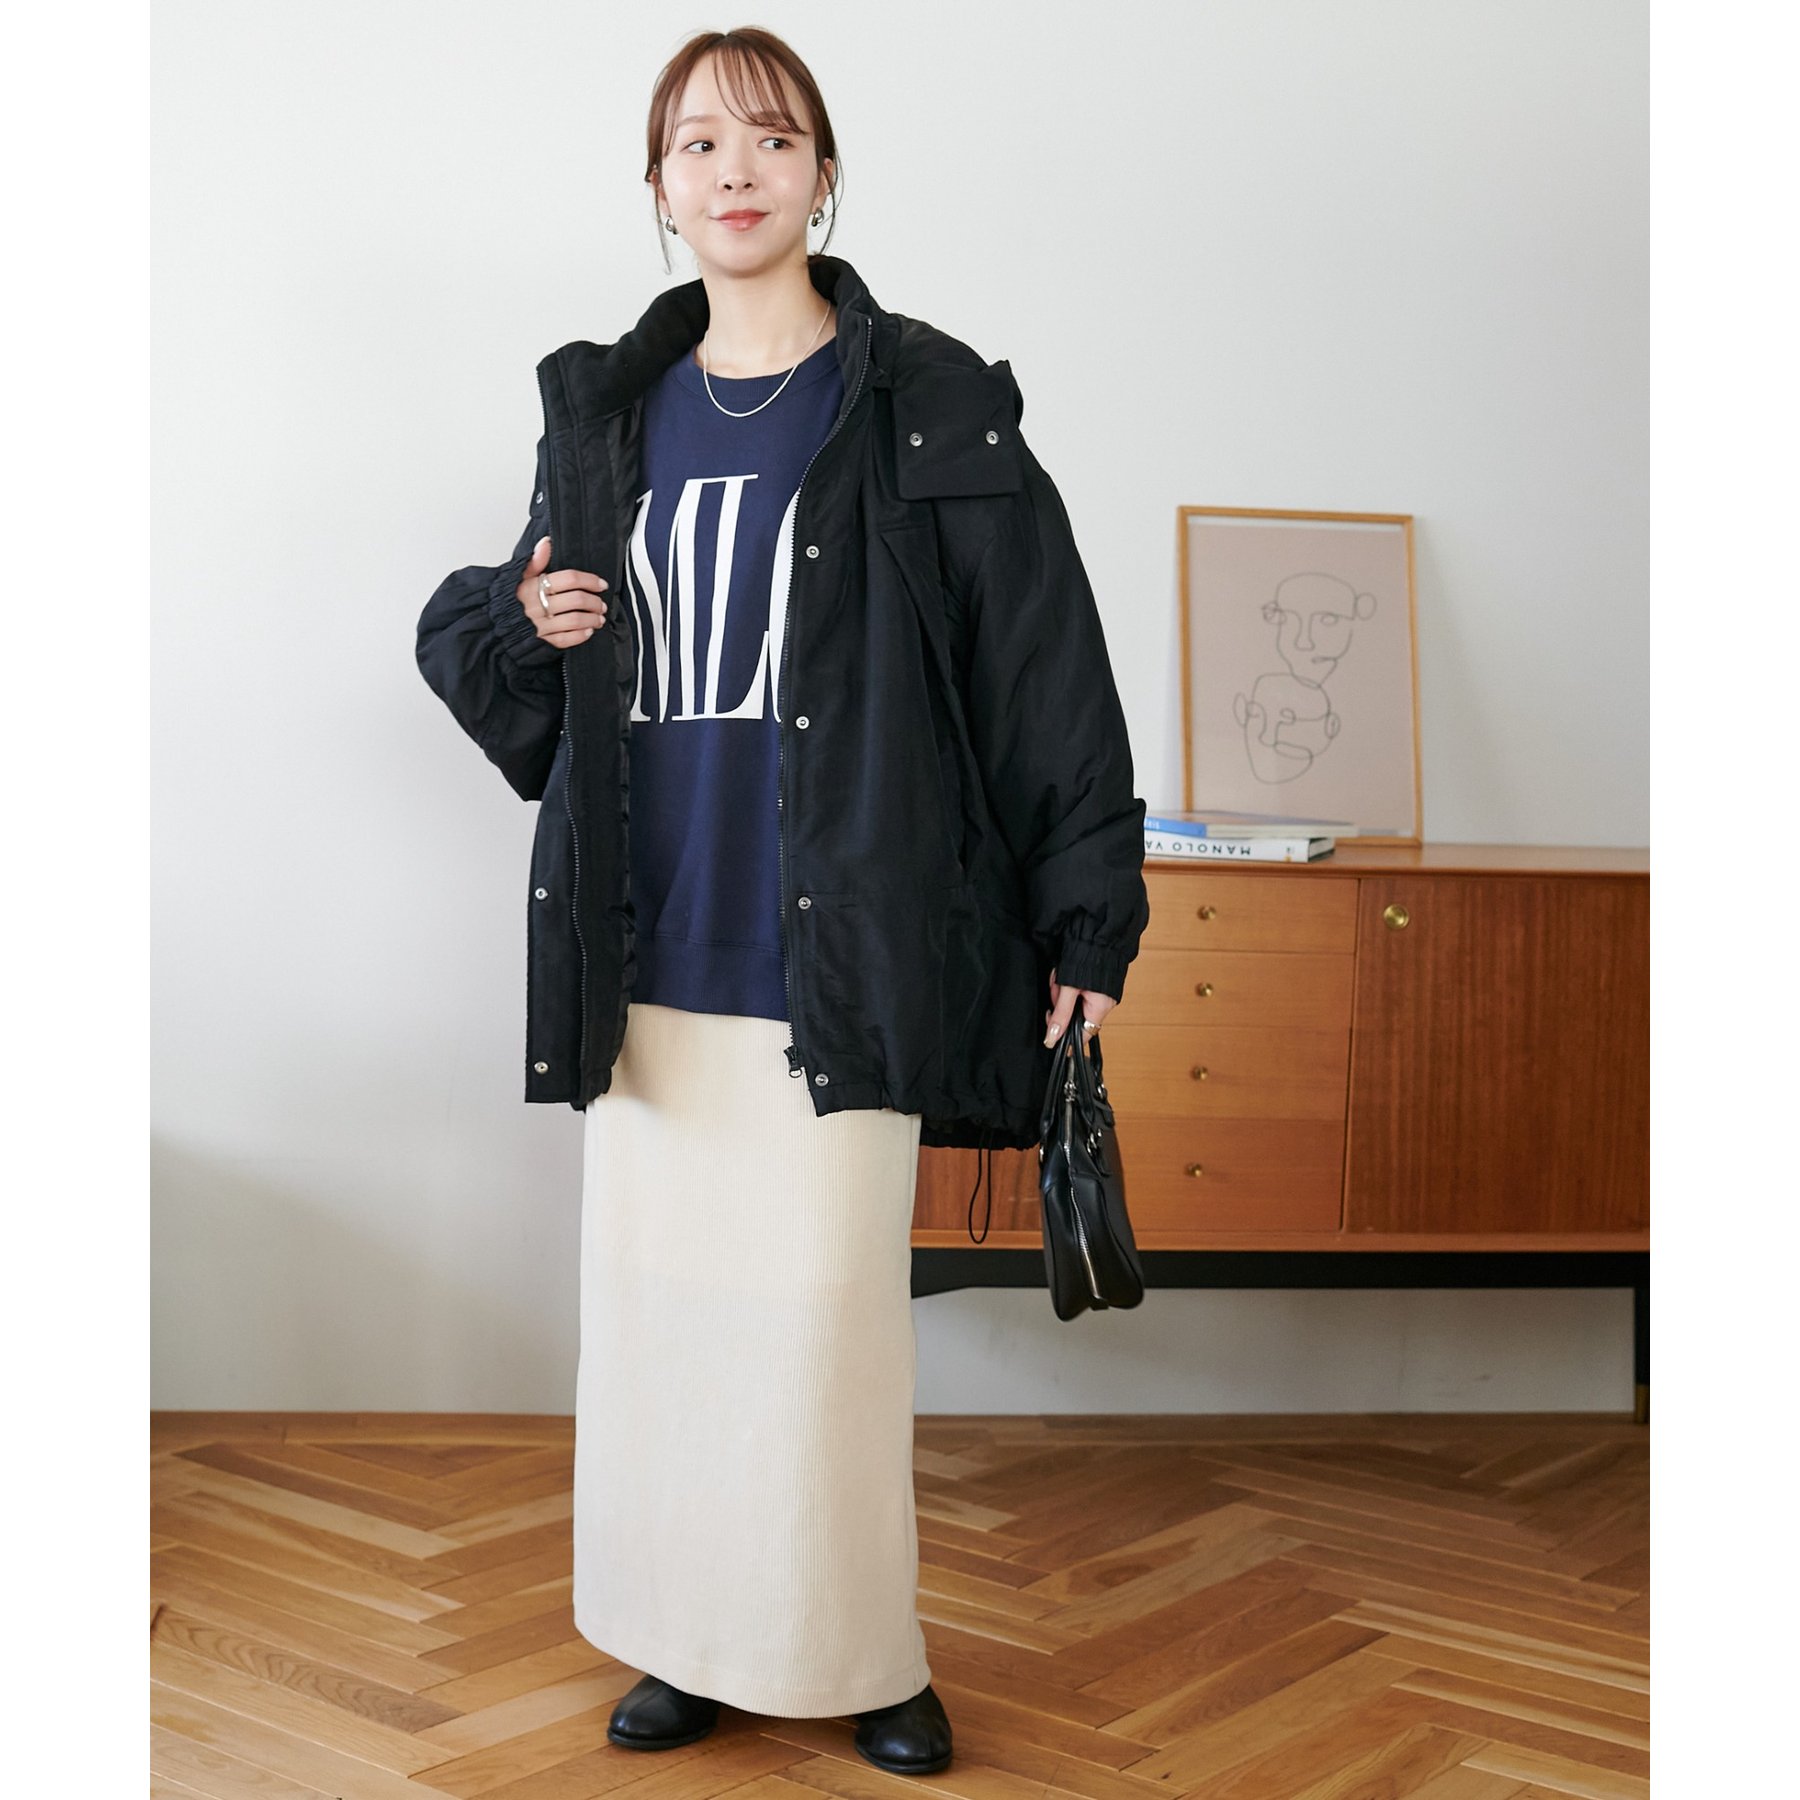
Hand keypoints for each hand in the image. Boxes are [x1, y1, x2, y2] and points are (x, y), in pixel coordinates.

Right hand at [517, 535, 609, 649]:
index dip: (590, 580)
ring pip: (575, 621)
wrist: (493, 624)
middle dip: (594, 602)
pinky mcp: (541, 642)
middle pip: (577, 600)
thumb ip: (535, 561)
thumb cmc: (509, 600)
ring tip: (599, 618)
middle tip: (601, 603)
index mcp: (534, 586)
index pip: (570, 578)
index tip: (601, 584)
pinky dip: (580, 636)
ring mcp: (540, 625)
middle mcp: (538, 605)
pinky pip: (566, 640)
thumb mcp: (518, 577)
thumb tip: (546, 542)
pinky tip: (588, 631)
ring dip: (592, 619)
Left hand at [1044, 967, 1115, 1046]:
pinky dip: (1068, 986)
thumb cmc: (1087, 959)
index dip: (1065, 1034)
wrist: (1096, 935)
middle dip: (1060, 1003)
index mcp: (1100, 1008)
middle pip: (1074, 1016)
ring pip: (1073, 1003)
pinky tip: (1064, 975)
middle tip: (1056, 988)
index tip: (1051, 1030)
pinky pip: (1077, 993)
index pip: (1082, 1035)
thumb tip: (1052, 1038)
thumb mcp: (1068, 988)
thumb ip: (1060, 1014)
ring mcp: (1099, 994)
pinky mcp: (1094, 986)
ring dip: (1062, 992)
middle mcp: (1103, 1004)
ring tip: (1060, 977)